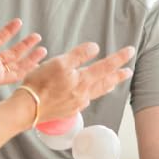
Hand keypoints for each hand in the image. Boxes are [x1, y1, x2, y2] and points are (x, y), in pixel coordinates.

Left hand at [0, 17, 45, 89]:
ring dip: (30, 56)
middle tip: (37, 36)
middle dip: (24, 45)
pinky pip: (16, 73)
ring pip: (17, 64)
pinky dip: (28, 67)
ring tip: (42, 47)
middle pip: (11, 53)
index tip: (18, 22)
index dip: (9, 31)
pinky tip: (38, 59)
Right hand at [21, 42, 135, 122]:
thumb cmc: (39, 84)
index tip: (130, 51)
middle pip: (105, 82)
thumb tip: (95, 48)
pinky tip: (89, 95)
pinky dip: (92, 95)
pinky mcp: (68, 110)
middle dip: (118, 75)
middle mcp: (83, 93)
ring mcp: (76, 103)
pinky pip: (85, 101)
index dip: (119, 58)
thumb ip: (79, 55)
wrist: (28, 108)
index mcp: (82, 79)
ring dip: (107, 86)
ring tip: (114, 83)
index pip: (106, 66)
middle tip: (129, 71)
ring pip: (96, 92)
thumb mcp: (59, 63)